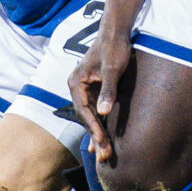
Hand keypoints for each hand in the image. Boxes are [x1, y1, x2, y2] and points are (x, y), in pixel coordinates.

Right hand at [70, 23, 135, 166]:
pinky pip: (96, 113)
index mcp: (76, 83)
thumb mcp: (112, 69)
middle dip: (95, 137)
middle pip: (85, 117)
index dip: (92, 127)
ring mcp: (85, 91)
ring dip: (97, 135)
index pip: (83, 110)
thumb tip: (103, 112)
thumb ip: (108, 91)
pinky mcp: (95, 92)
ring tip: (104, 155)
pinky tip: (101, 142)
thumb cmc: (113, 48)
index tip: (102, 141)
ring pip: (91, 118)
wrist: (116, 34)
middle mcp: (77, 88)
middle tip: (104, 156)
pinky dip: (99, 127)